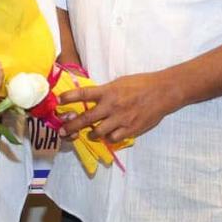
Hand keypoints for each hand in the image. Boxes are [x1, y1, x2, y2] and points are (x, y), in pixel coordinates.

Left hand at [58, 71, 181, 143]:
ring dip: (90, 133)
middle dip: (71, 126)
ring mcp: (121, 119)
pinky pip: (113, 138)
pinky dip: (108, 138)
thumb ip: (104, 92)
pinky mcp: (131, 129)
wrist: (163, 92)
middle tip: (62, 131)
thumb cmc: (141, 84)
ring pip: (98, 132)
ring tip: (89, 133)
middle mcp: (112, 106)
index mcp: (108, 91)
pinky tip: (108, 135)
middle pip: (86, 118)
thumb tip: (90, 99)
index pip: (84, 94)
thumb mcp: (119, 83)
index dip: (69, 98)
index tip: (58, 101)